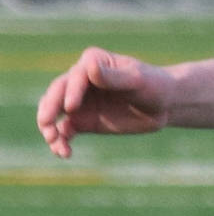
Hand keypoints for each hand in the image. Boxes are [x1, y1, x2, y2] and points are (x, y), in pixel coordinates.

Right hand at [38, 49, 173, 158]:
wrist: (163, 105)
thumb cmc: (153, 85)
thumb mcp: (137, 80)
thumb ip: (113, 77)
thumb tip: (90, 68)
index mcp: (92, 63)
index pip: (75, 77)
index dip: (71, 92)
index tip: (71, 108)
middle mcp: (79, 81)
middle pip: (56, 94)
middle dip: (49, 109)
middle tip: (47, 124)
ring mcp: (78, 101)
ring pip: (54, 113)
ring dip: (49, 127)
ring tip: (55, 142)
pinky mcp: (82, 120)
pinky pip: (65, 131)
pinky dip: (61, 141)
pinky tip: (64, 153)